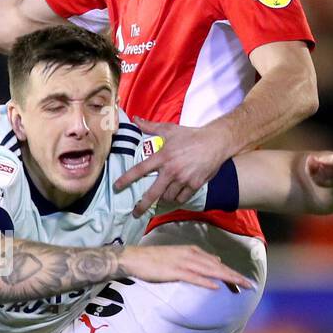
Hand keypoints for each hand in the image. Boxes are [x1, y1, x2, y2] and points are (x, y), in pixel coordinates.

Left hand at [114, 118, 230, 216]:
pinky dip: (177, 199)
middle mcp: (171, 170)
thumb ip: (150, 127)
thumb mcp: (169, 129)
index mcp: (163, 157)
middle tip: (135, 213)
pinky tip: (175, 196)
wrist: (216, 142)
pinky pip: (182, 198)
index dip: (126, 179)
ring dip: (163, 198)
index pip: (140, 169)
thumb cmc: (191, 135)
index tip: (116, 187)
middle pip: (153, 193)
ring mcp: (184, 179)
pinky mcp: (195, 185)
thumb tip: (135, 119)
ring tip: (162, 195)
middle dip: (142, 205)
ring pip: (168, 197)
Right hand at [118, 244, 253, 291]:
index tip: (244, 281)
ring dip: (226, 278)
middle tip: (250, 285)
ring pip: (210, 271)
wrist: (134, 258)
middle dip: (235, 276)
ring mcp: (183, 262)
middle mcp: (191, 254)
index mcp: (193, 251)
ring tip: (240, 285)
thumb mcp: (179, 256)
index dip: (231, 273)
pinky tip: (215, 286)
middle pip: (218, 267)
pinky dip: (205, 281)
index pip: (217, 263)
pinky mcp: (174, 271)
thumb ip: (197, 259)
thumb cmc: (154, 259)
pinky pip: (193, 277)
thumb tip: (216, 261)